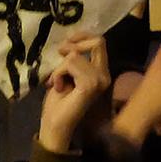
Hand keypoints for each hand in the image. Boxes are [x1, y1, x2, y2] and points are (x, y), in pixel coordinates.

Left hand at [38, 33, 109, 153]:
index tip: (66, 45)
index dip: (82, 37)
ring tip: (57, 81)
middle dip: (74, 45)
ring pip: (76, 55)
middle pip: (97, 42)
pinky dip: (58, 72)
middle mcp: (105, 75)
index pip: (100, 42)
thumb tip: (69, 43)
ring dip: (60, 66)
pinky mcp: (90, 85)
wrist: (55, 125)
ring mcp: (100, 81)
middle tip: (60, 56)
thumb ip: (73, 58)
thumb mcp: (66, 73)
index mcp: (101, 72)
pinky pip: (70, 64)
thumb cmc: (59, 101)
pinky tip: (57, 86)